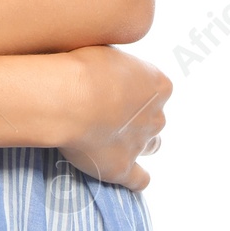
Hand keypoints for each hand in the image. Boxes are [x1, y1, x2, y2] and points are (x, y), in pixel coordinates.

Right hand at [54, 45, 170, 191]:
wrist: (70, 97)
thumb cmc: (84, 65)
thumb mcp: (108, 50)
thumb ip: (117, 66)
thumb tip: (109, 70)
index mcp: (159, 85)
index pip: (156, 89)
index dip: (136, 89)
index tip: (115, 86)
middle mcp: (156, 116)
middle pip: (155, 119)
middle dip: (138, 117)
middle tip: (110, 111)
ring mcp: (141, 144)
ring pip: (151, 146)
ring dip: (138, 142)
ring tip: (114, 137)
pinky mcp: (123, 168)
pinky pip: (139, 180)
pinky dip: (136, 178)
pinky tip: (126, 173)